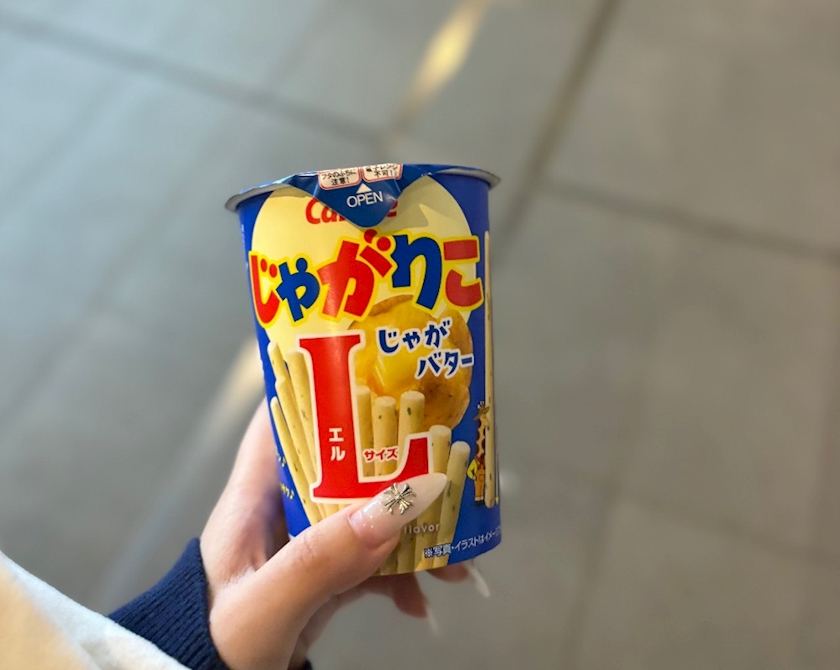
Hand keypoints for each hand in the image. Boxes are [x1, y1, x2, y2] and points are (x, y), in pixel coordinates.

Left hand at [200, 402, 467, 669]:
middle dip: (397, 469)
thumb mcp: (263, 606)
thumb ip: (319, 562)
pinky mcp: (323, 581)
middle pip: (345, 465)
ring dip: (413, 533)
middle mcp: (283, 513)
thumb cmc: (207, 646)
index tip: (377, 378)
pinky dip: (402, 578)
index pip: (282, 419)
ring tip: (454, 559)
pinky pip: (373, 565)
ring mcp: (306, 547)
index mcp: (255, 498)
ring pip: (368, 517)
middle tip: (447, 471)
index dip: (324, 389)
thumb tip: (391, 512)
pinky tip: (421, 600)